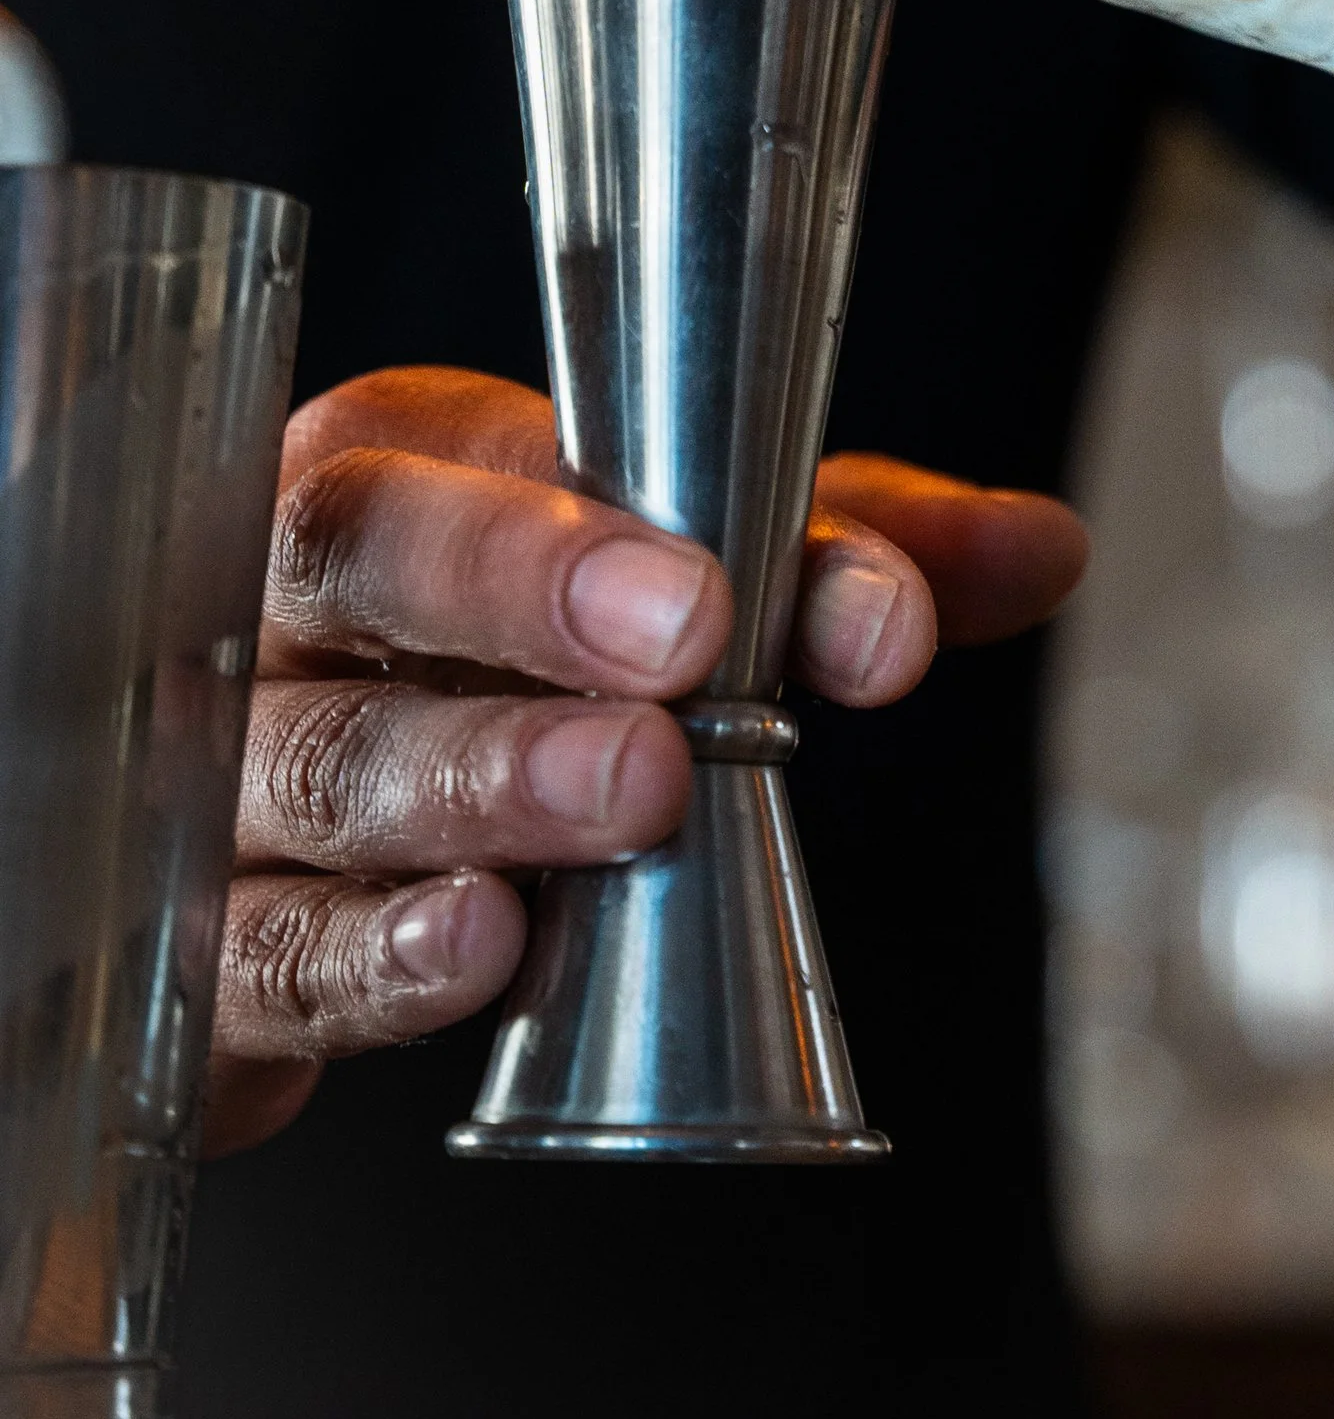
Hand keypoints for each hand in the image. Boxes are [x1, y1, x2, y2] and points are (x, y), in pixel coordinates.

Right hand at [204, 367, 1086, 1159]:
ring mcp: (215, 779)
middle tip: (690, 665)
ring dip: (484, 783)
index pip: (500, 458)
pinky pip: (267, 952)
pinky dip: (375, 957)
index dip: (631, 520)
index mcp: (392, 467)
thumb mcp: (681, 590)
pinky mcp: (202, 961)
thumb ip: (852, 562)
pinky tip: (476, 948)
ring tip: (629, 799)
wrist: (302, 862)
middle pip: (360, 558)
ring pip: (319, 761)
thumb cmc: (492, 676)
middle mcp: (280, 603)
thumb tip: (1045, 550)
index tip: (780, 595)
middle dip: (529, 601)